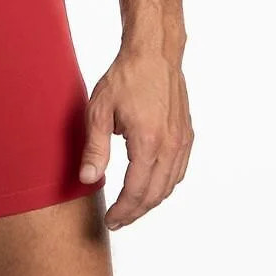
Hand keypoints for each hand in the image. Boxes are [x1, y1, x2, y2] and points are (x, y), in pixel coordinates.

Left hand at [78, 45, 193, 230]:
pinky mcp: (187, 135)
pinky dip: (165, 185)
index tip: (110, 221)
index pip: (136, 191)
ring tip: (132, 208)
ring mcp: (182, 142)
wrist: (154, 53)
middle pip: (154, 194)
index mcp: (148, 143)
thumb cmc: (126, 77)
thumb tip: (89, 179)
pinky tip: (152, 186)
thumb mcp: (100, 110)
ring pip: (169, 186)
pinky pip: (179, 171)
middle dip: (135, 212)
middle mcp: (170, 146)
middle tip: (118, 220)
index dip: (123, 211)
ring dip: (151, 202)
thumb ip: (95, 148)